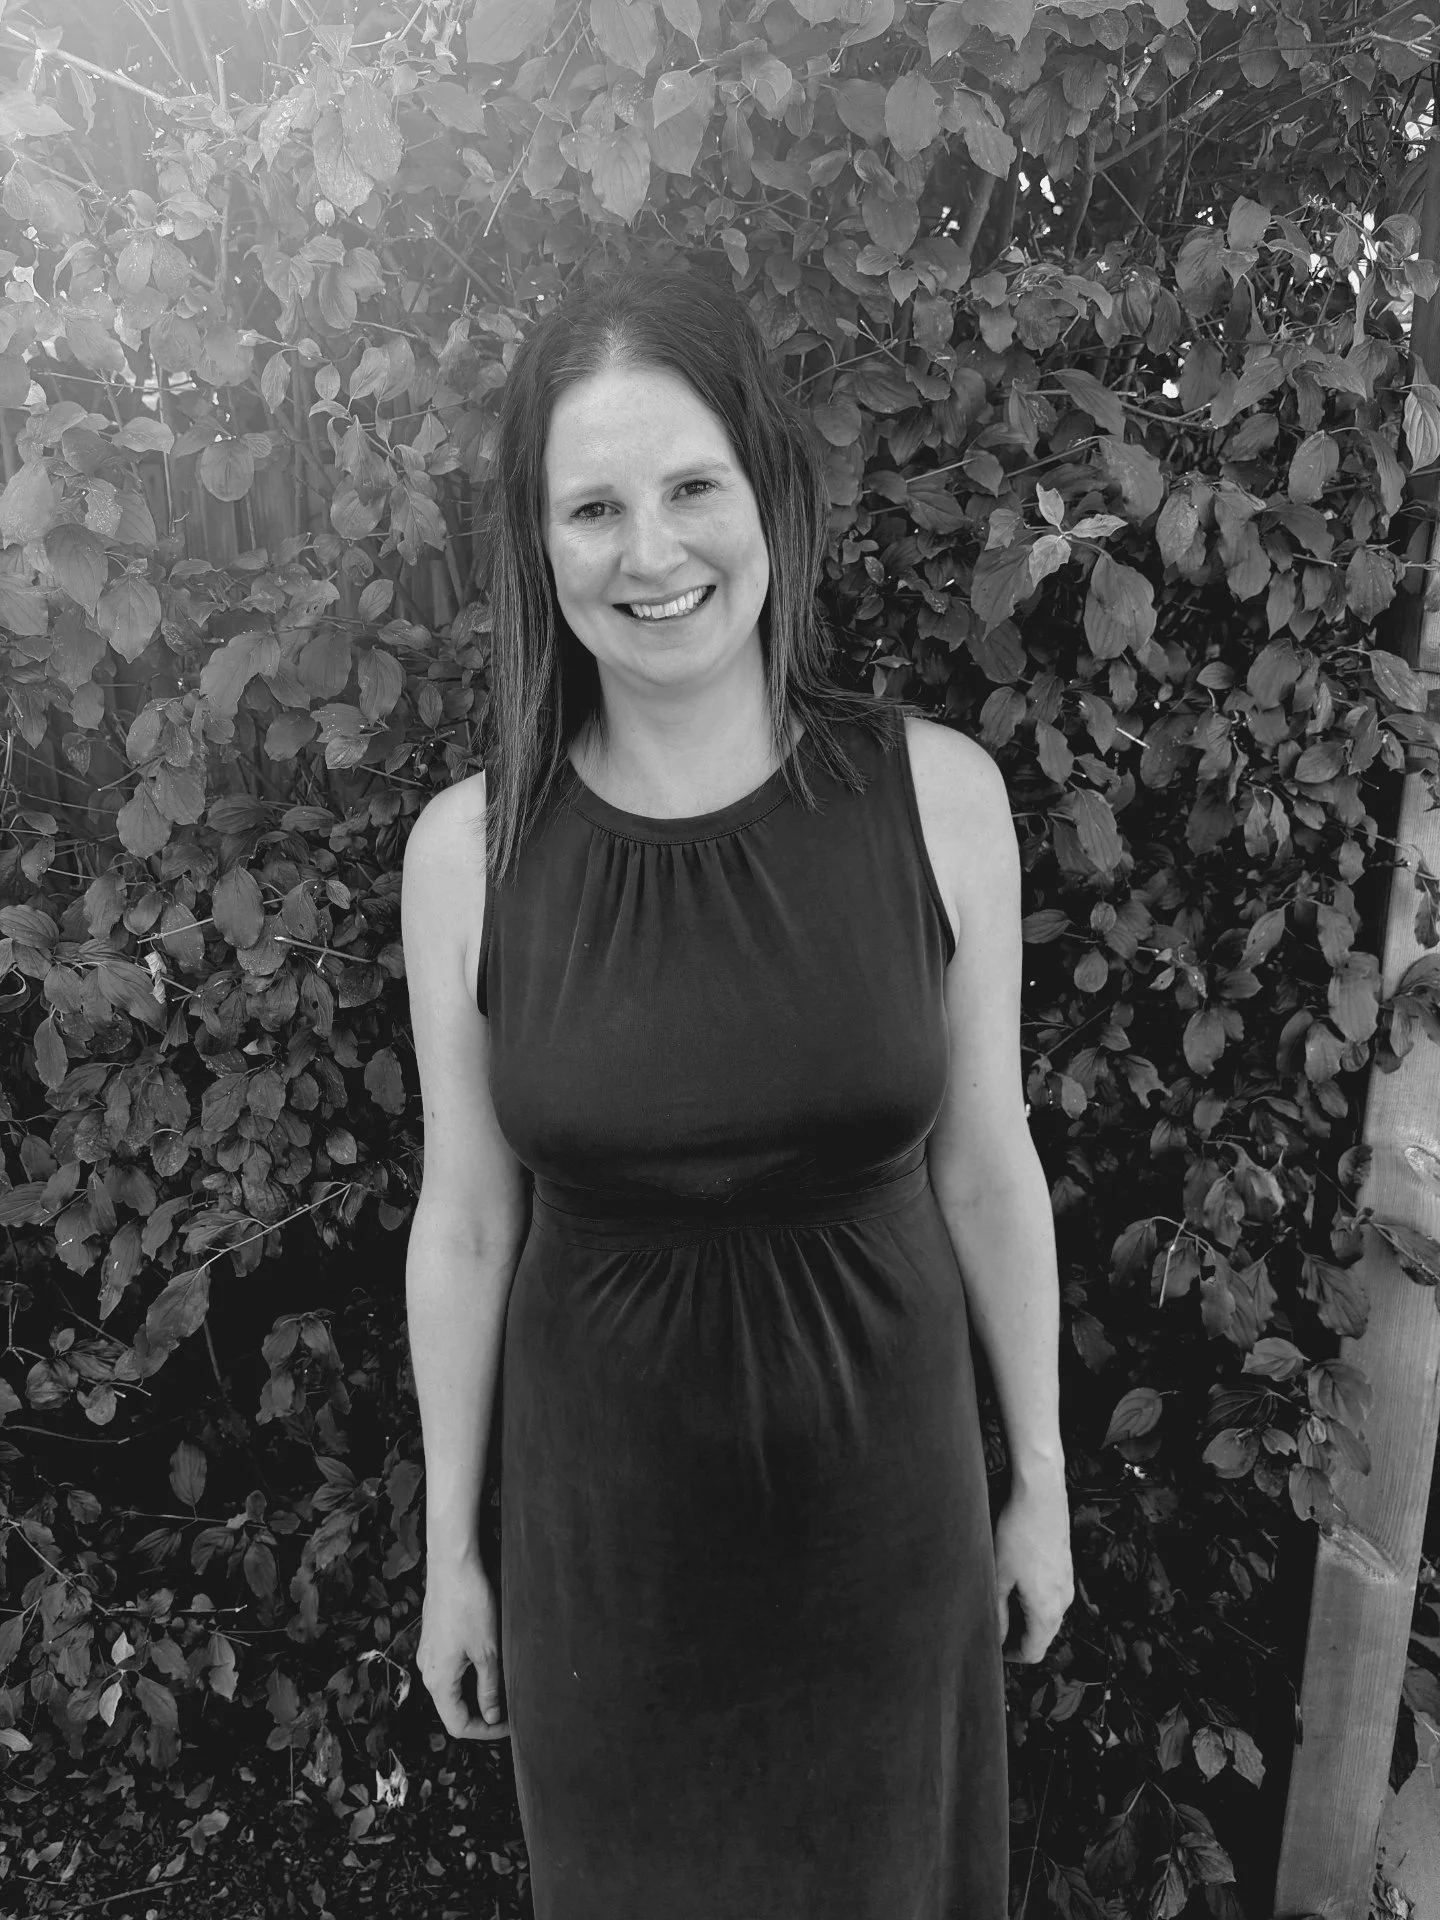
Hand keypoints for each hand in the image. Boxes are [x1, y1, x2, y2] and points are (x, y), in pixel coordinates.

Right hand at [417, 1549, 509, 1739]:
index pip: (458, 1725)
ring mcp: (429, 1654)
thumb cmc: (470, 1605)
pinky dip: (469, 1675)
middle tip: (512, 1710)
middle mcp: (427, 1671)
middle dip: (482, 1713)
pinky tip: (489, 1665)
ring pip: (452, 1688)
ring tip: (505, 1688)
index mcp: (437, 1681)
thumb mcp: (487, 1652)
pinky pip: (449, 1669)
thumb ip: (489, 1688)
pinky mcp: (434, 1639)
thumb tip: (492, 1716)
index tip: (511, 1726)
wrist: (452, 1565)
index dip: (486, 1731)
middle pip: (453, 1708)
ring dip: (476, 1693)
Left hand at [993, 1474, 1072, 1663]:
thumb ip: (999, 1611)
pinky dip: (1035, 1601)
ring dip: (1027, 1619)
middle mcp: (1063, 1601)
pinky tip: (1016, 1583)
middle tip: (993, 1629)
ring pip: (1048, 1616)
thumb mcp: (999, 1575)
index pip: (1033, 1652)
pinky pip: (1052, 1597)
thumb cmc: (1017, 1533)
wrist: (1041, 1495)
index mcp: (1047, 1610)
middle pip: (1043, 1636)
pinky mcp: (1066, 1567)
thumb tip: (997, 1636)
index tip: (993, 1650)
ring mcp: (1068, 1583)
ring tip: (1000, 1605)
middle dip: (1019, 1639)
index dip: (1012, 1657)